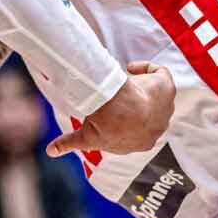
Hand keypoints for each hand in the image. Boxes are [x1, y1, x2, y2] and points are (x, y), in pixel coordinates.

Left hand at [45, 61, 173, 158]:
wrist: (123, 111)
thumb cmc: (107, 124)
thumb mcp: (85, 138)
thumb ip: (69, 143)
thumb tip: (50, 151)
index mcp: (143, 142)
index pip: (136, 132)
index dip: (124, 120)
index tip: (110, 110)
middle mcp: (158, 128)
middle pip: (148, 114)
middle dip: (134, 105)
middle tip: (117, 96)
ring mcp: (166, 108)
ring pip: (155, 95)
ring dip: (139, 88)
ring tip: (122, 80)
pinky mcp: (167, 87)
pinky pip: (160, 74)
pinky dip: (147, 68)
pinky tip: (130, 67)